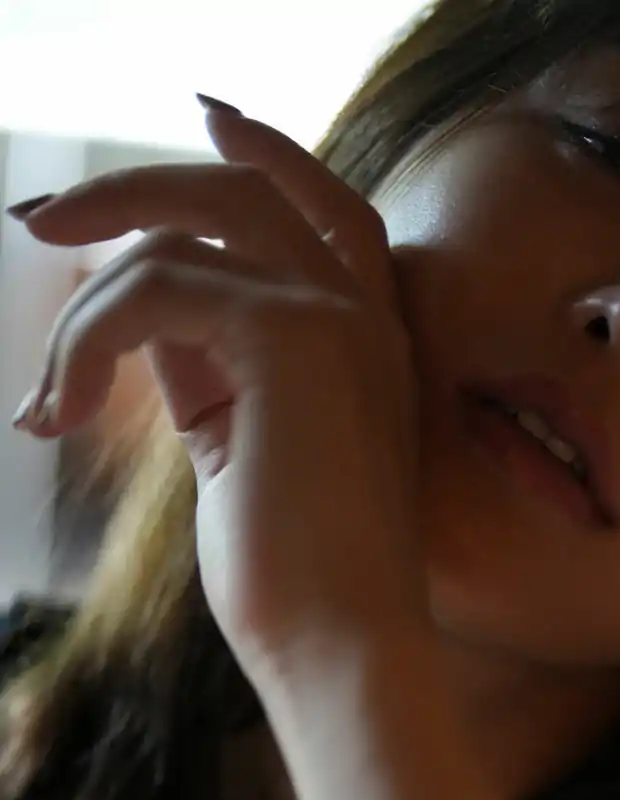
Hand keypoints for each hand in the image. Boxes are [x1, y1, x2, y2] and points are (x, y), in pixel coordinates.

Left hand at [9, 99, 433, 718]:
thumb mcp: (243, 456)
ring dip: (86, 305)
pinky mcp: (287, 335)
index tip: (207, 118)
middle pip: (241, 189)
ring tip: (50, 397)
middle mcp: (363, 317)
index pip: (323, 210)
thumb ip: (212, 375)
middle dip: (130, 190)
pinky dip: (87, 341)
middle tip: (42, 224)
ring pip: (178, 230)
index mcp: (369, 344)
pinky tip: (67, 411)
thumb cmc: (300, 587)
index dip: (264, 154)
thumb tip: (147, 318)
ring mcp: (333, 318)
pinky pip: (151, 287)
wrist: (346, 653)